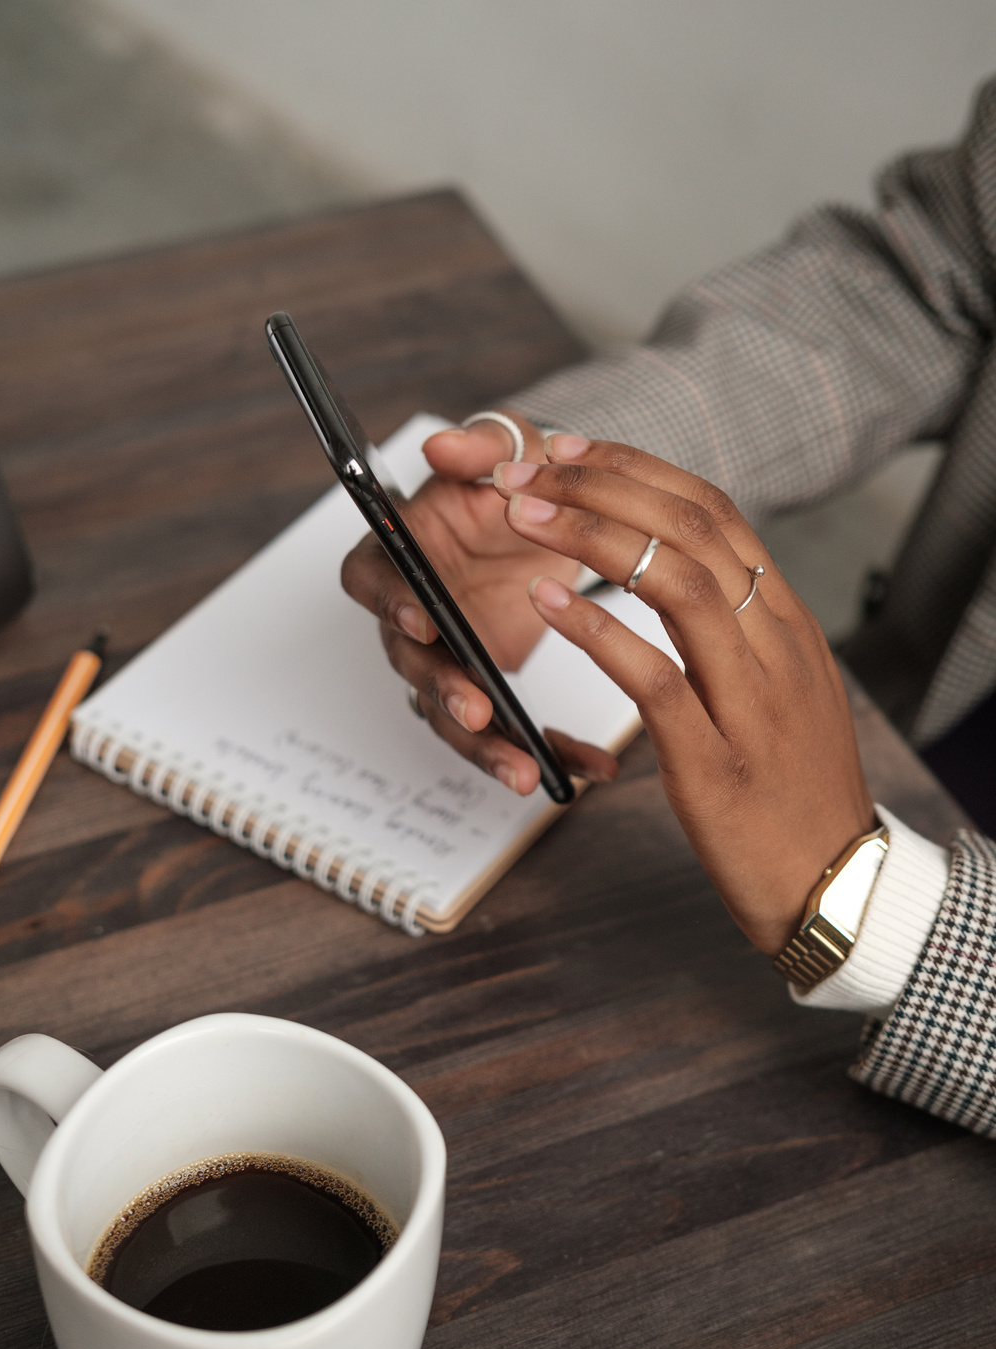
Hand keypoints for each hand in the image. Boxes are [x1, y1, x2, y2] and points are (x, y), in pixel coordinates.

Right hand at [341, 413, 618, 792]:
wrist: (551, 520)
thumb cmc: (511, 484)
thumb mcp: (506, 451)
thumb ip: (479, 447)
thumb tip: (443, 444)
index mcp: (402, 556)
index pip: (372, 580)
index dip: (390, 601)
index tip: (421, 620)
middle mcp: (416, 617)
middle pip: (412, 663)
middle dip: (442, 691)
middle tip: (474, 711)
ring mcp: (451, 660)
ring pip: (452, 714)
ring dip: (486, 746)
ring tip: (524, 772)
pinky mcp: (492, 688)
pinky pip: (516, 730)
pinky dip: (553, 753)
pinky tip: (591, 768)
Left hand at [493, 433, 876, 954]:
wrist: (835, 884)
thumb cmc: (794, 788)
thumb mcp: (783, 688)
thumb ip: (743, 629)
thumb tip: (693, 572)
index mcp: (786, 622)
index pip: (716, 513)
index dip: (638, 471)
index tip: (573, 452)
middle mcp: (776, 646)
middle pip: (694, 530)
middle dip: (604, 486)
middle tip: (531, 471)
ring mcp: (750, 702)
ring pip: (680, 586)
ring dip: (593, 538)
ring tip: (526, 518)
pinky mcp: (716, 761)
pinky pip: (654, 678)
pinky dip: (596, 631)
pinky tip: (548, 602)